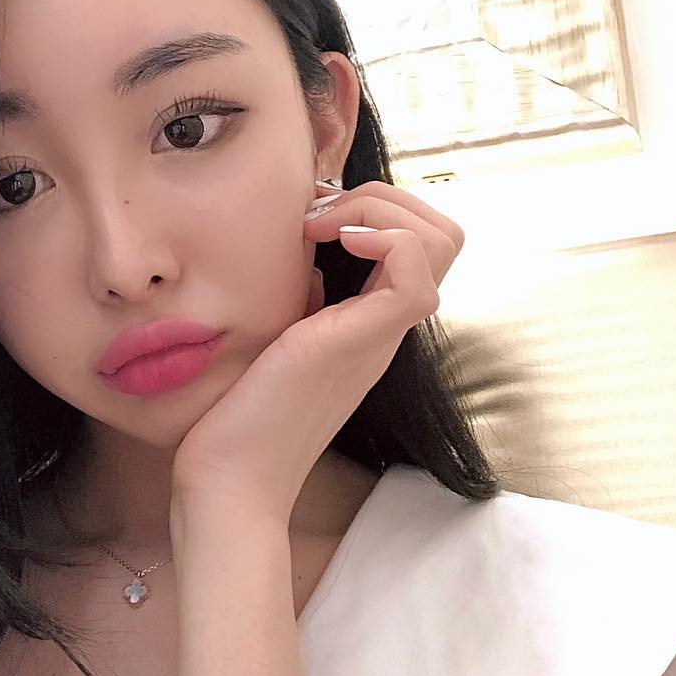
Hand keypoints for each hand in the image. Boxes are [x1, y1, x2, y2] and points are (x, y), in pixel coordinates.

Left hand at [170, 180, 464, 522]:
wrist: (231, 479)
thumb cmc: (242, 413)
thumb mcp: (281, 336)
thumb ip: (308, 300)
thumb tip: (314, 262)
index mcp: (369, 321)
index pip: (422, 242)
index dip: (377, 207)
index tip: (313, 217)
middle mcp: (386, 325)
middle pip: (444, 233)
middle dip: (385, 196)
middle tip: (319, 215)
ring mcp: (380, 334)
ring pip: (442, 241)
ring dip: (381, 209)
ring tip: (321, 227)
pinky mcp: (361, 341)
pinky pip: (415, 274)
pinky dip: (383, 237)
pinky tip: (332, 242)